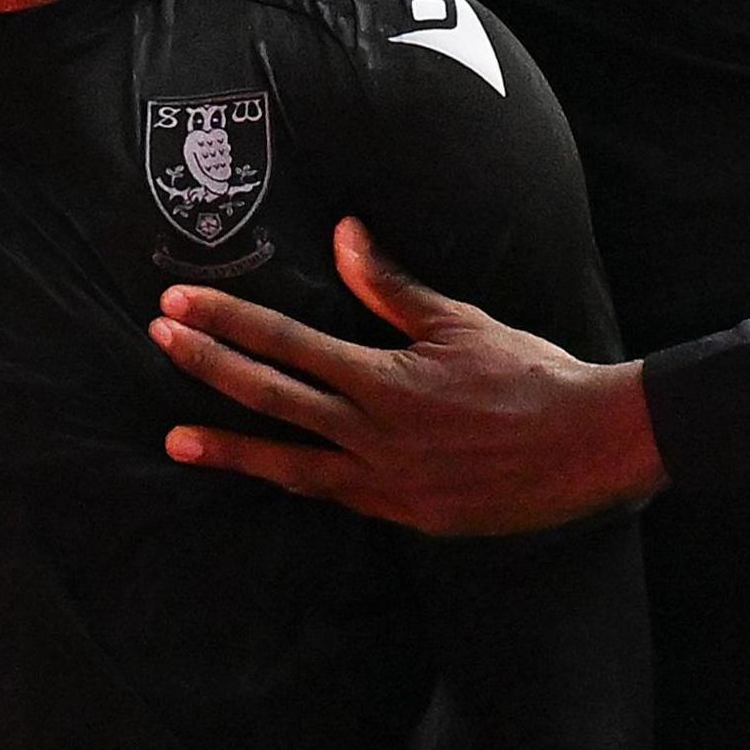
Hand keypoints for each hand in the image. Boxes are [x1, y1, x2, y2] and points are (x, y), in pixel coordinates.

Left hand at [149, 219, 663, 536]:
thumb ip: (390, 286)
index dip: (228, 320)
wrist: (589, 447)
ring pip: (290, 465)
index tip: (179, 304)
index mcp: (384, 379)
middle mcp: (374, 435)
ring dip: (229, 448)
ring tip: (174, 439)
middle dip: (210, 366)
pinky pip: (335, 497)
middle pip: (272, 399)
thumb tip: (344, 232)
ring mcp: (385, 483)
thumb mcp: (460, 321)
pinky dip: (295, 483)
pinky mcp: (406, 516)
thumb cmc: (531, 374)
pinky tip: (266, 474)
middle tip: (160, 340)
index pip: (286, 342)